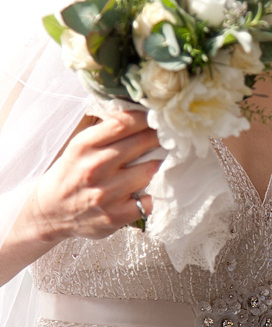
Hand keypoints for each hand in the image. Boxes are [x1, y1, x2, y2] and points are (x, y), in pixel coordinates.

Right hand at [32, 110, 161, 242]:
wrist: (50, 213)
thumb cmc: (70, 174)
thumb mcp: (78, 146)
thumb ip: (104, 129)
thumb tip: (137, 111)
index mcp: (84, 146)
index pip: (123, 123)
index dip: (146, 117)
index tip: (157, 115)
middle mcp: (94, 168)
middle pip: (141, 143)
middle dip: (158, 137)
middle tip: (167, 136)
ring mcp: (105, 194)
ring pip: (149, 170)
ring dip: (157, 165)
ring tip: (155, 163)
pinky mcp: (115, 215)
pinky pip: (148, 201)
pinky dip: (151, 195)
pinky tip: (146, 191)